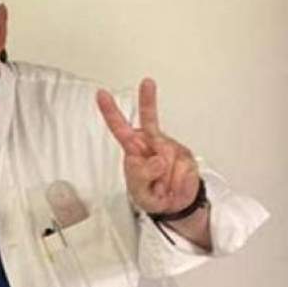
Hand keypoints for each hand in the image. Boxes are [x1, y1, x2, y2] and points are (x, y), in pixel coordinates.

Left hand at [97, 78, 200, 215]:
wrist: (174, 204)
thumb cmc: (150, 194)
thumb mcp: (138, 191)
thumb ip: (142, 176)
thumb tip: (158, 160)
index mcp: (133, 148)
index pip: (119, 128)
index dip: (109, 112)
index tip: (101, 94)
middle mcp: (151, 142)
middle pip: (149, 118)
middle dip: (147, 100)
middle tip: (147, 82)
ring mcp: (169, 146)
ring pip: (166, 158)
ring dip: (164, 180)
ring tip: (162, 186)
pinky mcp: (186, 155)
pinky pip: (181, 170)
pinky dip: (177, 183)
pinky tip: (174, 184)